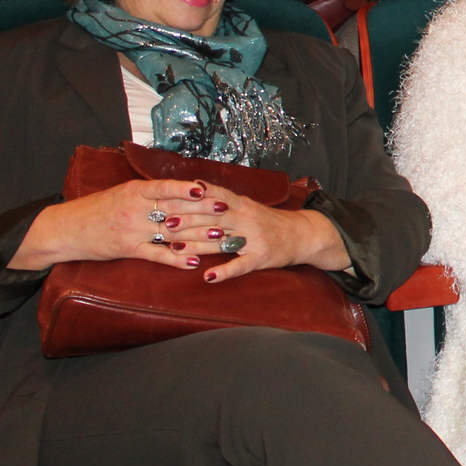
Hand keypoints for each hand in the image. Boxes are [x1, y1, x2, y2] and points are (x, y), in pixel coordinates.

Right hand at [7, 178, 220, 272]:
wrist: (64, 230)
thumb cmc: (94, 209)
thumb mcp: (120, 192)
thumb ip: (147, 192)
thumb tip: (178, 188)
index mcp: (133, 191)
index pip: (166, 187)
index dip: (190, 189)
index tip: (211, 189)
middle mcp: (134, 209)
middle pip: (176, 210)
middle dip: (204, 212)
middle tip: (229, 213)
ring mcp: (132, 231)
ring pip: (172, 233)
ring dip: (199, 236)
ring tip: (222, 237)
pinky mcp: (128, 250)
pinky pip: (156, 255)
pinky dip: (176, 259)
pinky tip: (194, 262)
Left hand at [162, 182, 351, 282]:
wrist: (303, 233)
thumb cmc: (269, 221)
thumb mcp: (247, 205)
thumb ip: (222, 199)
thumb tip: (193, 188)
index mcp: (241, 204)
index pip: (211, 198)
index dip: (188, 199)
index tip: (165, 198)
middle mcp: (247, 218)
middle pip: (212, 218)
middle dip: (186, 221)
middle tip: (162, 224)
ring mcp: (254, 238)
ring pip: (222, 241)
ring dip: (197, 245)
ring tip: (174, 250)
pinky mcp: (261, 258)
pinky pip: (241, 265)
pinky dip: (224, 271)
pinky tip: (208, 276)